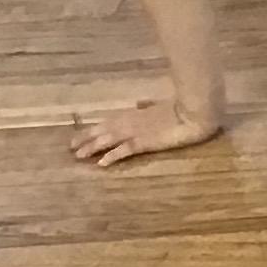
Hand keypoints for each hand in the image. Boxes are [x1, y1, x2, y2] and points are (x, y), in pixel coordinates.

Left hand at [72, 100, 223, 168]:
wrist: (196, 111)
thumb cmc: (185, 107)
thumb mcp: (165, 105)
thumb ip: (151, 106)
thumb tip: (142, 103)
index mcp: (137, 113)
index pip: (111, 120)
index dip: (95, 127)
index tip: (82, 134)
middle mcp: (133, 122)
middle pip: (104, 130)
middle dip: (87, 138)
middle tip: (70, 146)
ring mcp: (138, 132)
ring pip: (109, 139)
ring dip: (93, 147)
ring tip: (78, 155)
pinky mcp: (146, 142)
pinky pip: (125, 150)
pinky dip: (112, 156)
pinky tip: (101, 163)